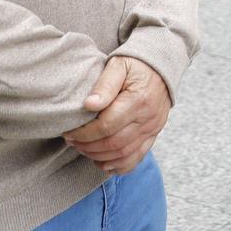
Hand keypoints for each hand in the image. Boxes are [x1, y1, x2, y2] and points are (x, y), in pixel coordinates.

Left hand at [63, 55, 170, 174]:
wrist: (162, 66)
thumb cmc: (135, 65)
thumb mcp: (118, 65)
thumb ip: (104, 85)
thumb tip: (89, 105)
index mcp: (138, 100)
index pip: (106, 126)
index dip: (84, 133)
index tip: (68, 132)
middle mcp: (148, 118)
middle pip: (113, 143)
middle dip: (87, 146)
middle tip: (72, 141)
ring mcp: (153, 129)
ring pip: (123, 154)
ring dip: (99, 157)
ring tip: (83, 148)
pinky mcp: (153, 135)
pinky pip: (136, 158)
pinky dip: (118, 166)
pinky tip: (102, 162)